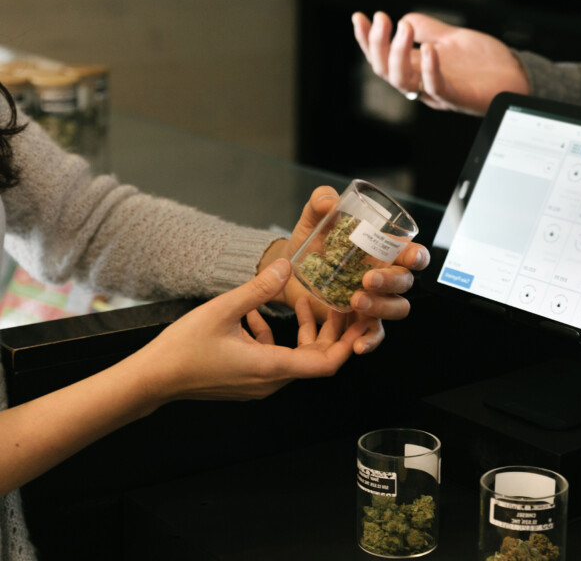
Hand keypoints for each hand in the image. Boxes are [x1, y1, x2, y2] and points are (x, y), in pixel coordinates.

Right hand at [136, 258, 368, 402]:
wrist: (152, 379)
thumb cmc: (183, 349)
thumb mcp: (222, 310)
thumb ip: (258, 288)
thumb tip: (286, 265)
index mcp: (271, 367)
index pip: (327, 364)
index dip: (348, 343)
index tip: (359, 321)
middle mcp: (270, 380)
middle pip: (316, 358)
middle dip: (331, 331)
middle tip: (340, 303)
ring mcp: (259, 383)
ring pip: (296, 357)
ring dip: (303, 330)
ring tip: (303, 300)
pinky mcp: (247, 379)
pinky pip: (274, 358)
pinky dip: (276, 336)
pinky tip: (259, 313)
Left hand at [258, 186, 429, 354]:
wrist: (289, 268)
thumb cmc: (312, 241)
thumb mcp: (314, 219)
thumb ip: (322, 201)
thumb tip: (330, 200)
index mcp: (384, 250)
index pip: (413, 254)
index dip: (417, 256)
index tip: (409, 256)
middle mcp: (386, 276)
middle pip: (407, 282)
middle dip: (392, 280)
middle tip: (367, 279)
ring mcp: (376, 300)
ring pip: (397, 308)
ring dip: (381, 306)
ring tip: (355, 300)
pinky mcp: (360, 320)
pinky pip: (375, 334)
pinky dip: (370, 341)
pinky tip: (358, 345)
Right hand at [352, 11, 529, 115]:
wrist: (515, 77)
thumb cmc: (484, 64)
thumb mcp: (451, 38)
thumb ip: (428, 29)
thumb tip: (404, 19)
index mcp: (416, 70)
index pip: (383, 57)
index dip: (367, 40)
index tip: (359, 18)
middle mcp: (421, 84)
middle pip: (385, 71)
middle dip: (377, 44)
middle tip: (382, 20)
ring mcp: (437, 93)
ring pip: (403, 81)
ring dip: (398, 54)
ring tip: (403, 30)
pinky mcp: (457, 97)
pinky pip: (436, 87)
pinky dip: (430, 69)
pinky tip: (429, 49)